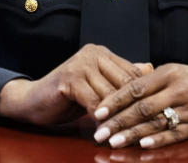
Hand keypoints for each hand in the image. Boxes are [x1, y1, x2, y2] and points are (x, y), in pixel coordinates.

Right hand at [0, 44, 152, 125]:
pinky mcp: (69, 78)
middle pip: (124, 82)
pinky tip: (106, 131)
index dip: (143, 96)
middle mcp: (92, 53)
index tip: (154, 115)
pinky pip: (93, 102)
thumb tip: (150, 68)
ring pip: (110, 94)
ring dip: (119, 117)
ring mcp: (80, 64)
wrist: (33, 101)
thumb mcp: (98, 85)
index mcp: (102, 53)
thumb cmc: (68, 95)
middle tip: (145, 128)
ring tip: (128, 133)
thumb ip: (121, 76)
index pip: (132, 73)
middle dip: (134, 108)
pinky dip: (101, 119)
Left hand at [91, 62, 187, 148]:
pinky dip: (158, 140)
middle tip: (100, 133)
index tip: (97, 113)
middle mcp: (178, 90)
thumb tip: (113, 94)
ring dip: (133, 134)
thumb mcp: (169, 71)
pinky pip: (175, 134)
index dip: (115, 101)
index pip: (135, 88)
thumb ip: (145, 81)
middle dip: (119, 122)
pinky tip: (142, 145)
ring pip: (156, 123)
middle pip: (143, 108)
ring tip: (114, 143)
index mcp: (167, 74)